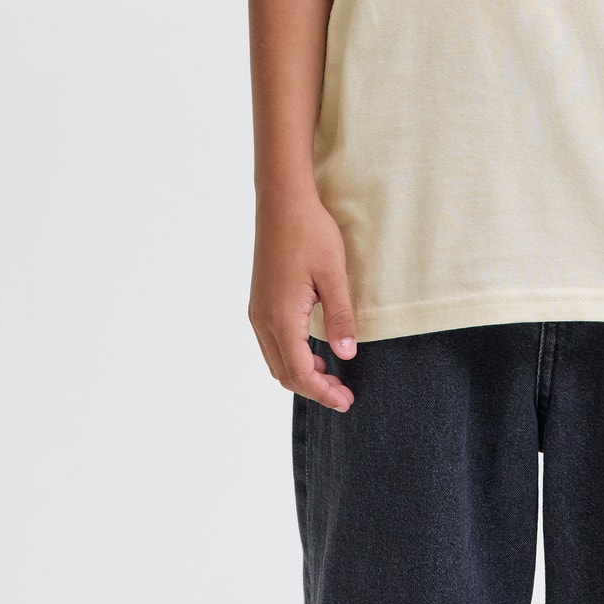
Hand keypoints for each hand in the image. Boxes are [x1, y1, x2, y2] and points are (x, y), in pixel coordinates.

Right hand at [249, 187, 357, 411]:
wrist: (282, 202)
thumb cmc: (310, 232)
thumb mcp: (333, 274)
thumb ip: (340, 317)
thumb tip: (346, 356)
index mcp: (281, 317)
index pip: (300, 373)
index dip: (323, 392)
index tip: (346, 401)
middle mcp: (263, 319)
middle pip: (284, 373)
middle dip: (313, 389)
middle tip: (343, 394)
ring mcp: (257, 311)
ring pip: (275, 360)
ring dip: (301, 374)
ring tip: (331, 376)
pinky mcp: (259, 302)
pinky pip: (271, 343)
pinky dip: (291, 357)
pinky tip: (312, 351)